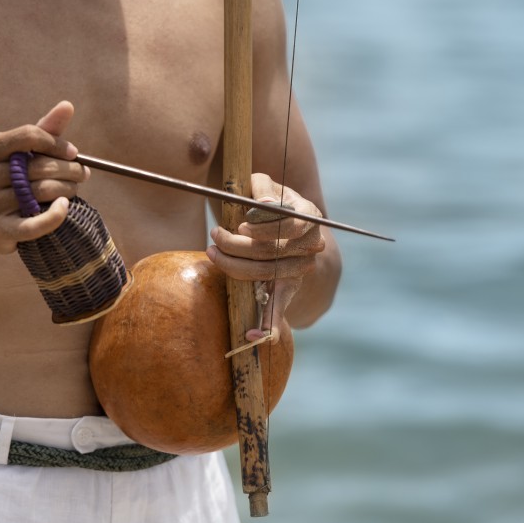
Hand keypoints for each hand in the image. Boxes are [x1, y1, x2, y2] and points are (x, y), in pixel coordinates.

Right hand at [0, 101, 88, 253]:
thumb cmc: (7, 181)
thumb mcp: (20, 154)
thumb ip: (44, 131)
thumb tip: (67, 105)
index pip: (28, 136)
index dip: (56, 143)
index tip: (73, 153)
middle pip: (38, 166)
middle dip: (68, 169)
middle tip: (82, 174)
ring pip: (40, 192)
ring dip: (67, 189)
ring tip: (74, 189)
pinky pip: (33, 224)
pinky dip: (55, 216)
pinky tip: (65, 207)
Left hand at [206, 173, 325, 341]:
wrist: (286, 227)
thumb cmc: (268, 200)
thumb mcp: (266, 186)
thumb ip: (261, 188)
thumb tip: (260, 203)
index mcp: (309, 217)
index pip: (289, 224)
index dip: (262, 227)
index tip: (239, 225)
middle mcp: (310, 245)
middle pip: (272, 251)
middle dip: (237, 245)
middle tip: (215, 236)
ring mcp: (300, 269)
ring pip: (265, 273)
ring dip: (234, 266)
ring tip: (213, 252)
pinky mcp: (287, 289)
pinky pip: (280, 309)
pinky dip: (268, 325)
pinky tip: (252, 336)